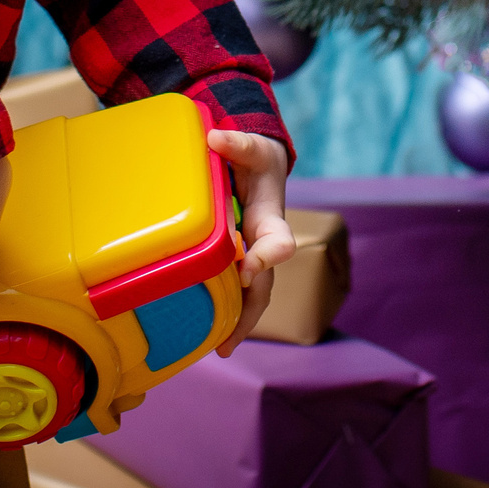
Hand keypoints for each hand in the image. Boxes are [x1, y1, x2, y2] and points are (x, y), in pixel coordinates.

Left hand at [208, 129, 293, 355]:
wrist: (257, 168)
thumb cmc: (255, 159)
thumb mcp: (251, 147)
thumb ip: (238, 144)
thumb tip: (216, 139)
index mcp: (270, 218)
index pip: (279, 242)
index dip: (267, 256)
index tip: (247, 267)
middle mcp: (264, 244)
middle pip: (265, 284)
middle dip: (250, 311)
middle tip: (230, 340)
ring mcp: (251, 256)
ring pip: (252, 295)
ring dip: (240, 322)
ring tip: (221, 348)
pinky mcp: (235, 262)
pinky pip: (235, 291)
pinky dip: (227, 314)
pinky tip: (209, 334)